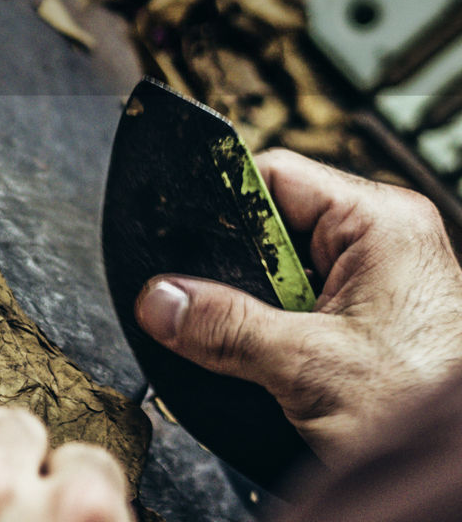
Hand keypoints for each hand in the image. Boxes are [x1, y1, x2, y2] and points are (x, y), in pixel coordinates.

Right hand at [135, 148, 461, 466]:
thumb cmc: (431, 413)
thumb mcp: (310, 366)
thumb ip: (226, 328)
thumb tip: (158, 300)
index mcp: (380, 222)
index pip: (273, 176)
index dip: (222, 206)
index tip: (181, 246)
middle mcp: (382, 243)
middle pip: (271, 229)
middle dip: (237, 274)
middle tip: (221, 315)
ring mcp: (379, 284)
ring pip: (281, 277)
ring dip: (259, 313)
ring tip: (263, 350)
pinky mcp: (372, 324)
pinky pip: (301, 310)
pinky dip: (279, 336)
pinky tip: (277, 366)